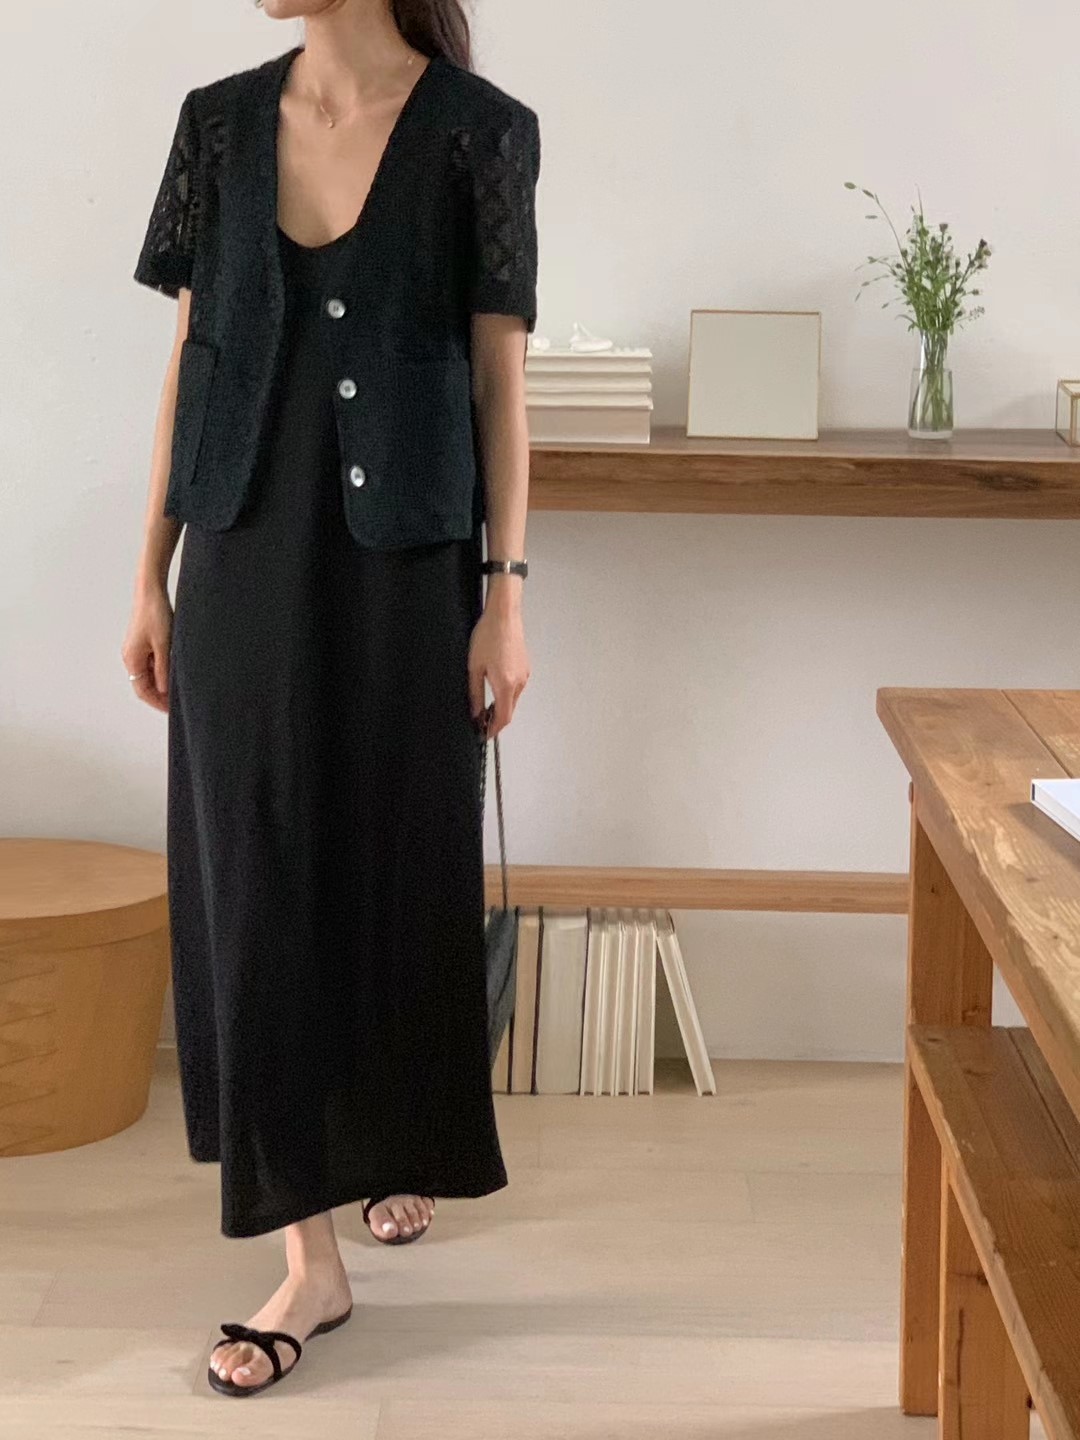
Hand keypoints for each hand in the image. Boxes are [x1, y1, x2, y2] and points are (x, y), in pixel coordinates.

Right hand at [121, 585, 172, 713]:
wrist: (151, 591)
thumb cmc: (155, 614)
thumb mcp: (163, 645)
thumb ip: (163, 669)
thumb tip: (164, 690)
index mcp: (132, 659)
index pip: (142, 690)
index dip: (157, 702)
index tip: (172, 710)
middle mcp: (131, 656)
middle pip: (145, 684)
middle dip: (160, 695)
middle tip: (178, 703)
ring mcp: (137, 649)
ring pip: (150, 673)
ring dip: (163, 682)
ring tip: (180, 688)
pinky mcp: (143, 642)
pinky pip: (152, 662)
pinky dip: (163, 670)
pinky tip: (176, 670)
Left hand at [467, 594, 529, 738]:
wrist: (503, 615)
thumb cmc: (488, 636)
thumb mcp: (474, 668)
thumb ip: (475, 694)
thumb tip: (475, 713)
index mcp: (506, 684)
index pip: (503, 718)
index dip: (493, 730)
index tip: (484, 734)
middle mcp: (519, 682)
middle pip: (509, 711)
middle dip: (495, 720)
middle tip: (480, 722)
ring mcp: (524, 674)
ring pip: (513, 699)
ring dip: (501, 706)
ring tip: (484, 706)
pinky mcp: (525, 667)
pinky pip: (516, 688)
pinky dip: (506, 694)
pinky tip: (494, 688)